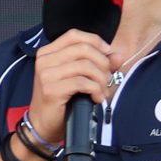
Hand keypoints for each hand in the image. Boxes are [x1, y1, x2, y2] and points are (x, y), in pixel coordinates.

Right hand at [26, 29, 112, 150]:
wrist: (43, 125)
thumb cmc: (60, 100)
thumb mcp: (79, 77)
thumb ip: (98, 64)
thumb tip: (117, 56)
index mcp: (48, 53)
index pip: (74, 35)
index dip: (95, 41)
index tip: (108, 54)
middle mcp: (44, 61)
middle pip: (83, 49)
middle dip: (102, 63)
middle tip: (107, 78)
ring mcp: (46, 75)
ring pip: (85, 66)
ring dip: (101, 79)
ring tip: (102, 90)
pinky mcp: (51, 90)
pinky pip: (82, 83)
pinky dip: (95, 90)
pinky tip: (96, 98)